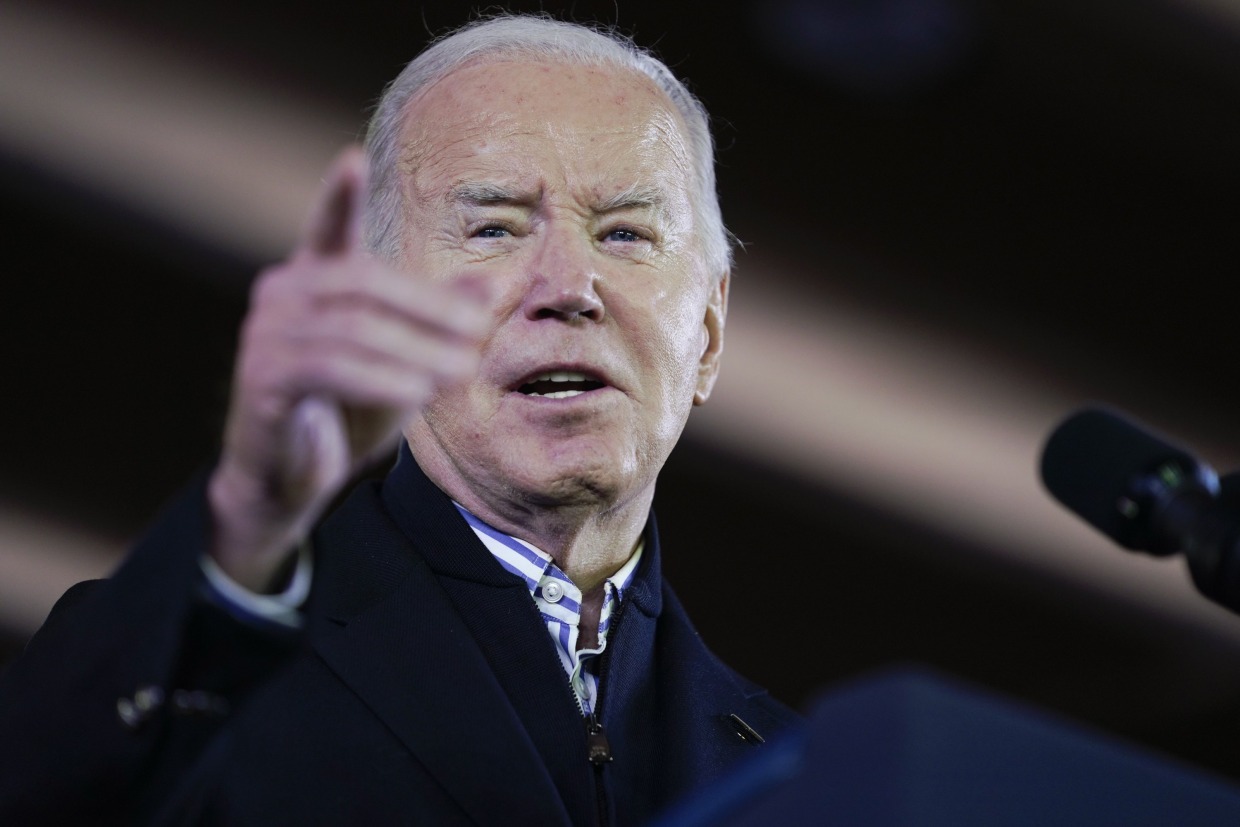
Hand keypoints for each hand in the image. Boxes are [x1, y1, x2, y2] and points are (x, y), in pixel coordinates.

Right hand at [207, 146, 488, 590]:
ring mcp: (266, 335)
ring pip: (354, 328)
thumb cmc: (348, 410)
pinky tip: (417, 396)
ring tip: (463, 375)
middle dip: (429, 310)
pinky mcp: (263, 377)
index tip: (350, 155)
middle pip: (364, 284)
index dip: (336, 195)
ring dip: (417, 352)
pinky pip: (329, 368)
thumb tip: (495, 279)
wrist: (293, 480)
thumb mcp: (406, 360)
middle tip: (479, 337)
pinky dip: (380, 380)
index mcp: (312, 280)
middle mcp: (281, 296)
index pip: (325, 228)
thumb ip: (441, 317)